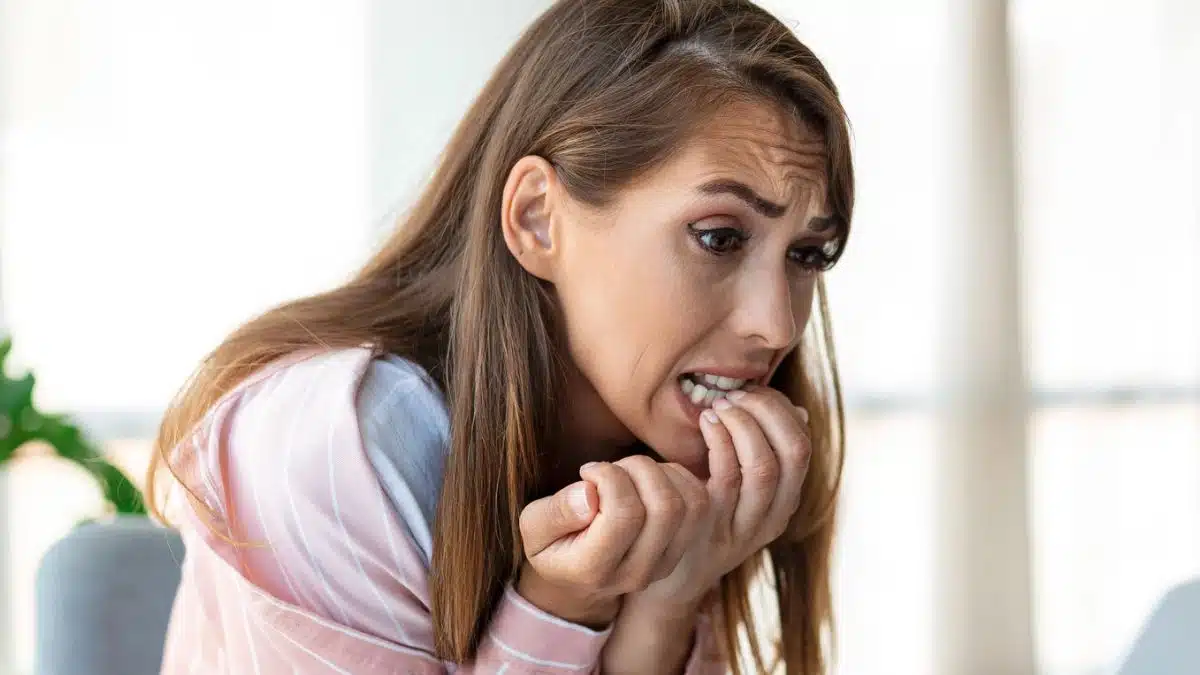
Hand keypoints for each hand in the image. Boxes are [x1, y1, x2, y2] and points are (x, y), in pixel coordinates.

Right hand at [515, 455, 709, 626]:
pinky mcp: (682, 549)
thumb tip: (590, 493)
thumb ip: (556, 511)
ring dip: (662, 472)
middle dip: (640, 469)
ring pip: (690, 504)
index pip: (625, 514)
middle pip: (666, 508)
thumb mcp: (533, 527)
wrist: (574, 576)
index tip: (588, 472)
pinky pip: (700, 504)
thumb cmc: (551, 542)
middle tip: (612, 468)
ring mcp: (665, 563)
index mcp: (595, 569)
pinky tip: (648, 478)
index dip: (610, 477)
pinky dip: (679, 477)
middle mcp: (637, 573)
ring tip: (630, 473)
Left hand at [622, 385, 811, 614]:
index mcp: (782, 503)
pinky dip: (719, 441)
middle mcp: (770, 519)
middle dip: (765, 412)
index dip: (780, 411)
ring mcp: (741, 529)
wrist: (662, 575)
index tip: (751, 392)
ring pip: (761, 467)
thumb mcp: (737, 488)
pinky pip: (725, 479)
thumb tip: (795, 409)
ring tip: (717, 407)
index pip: (802, 447)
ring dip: (741, 424)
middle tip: (734, 396)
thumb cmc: (697, 516)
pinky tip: (703, 424)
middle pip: (792, 454)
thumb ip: (761, 450)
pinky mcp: (709, 530)